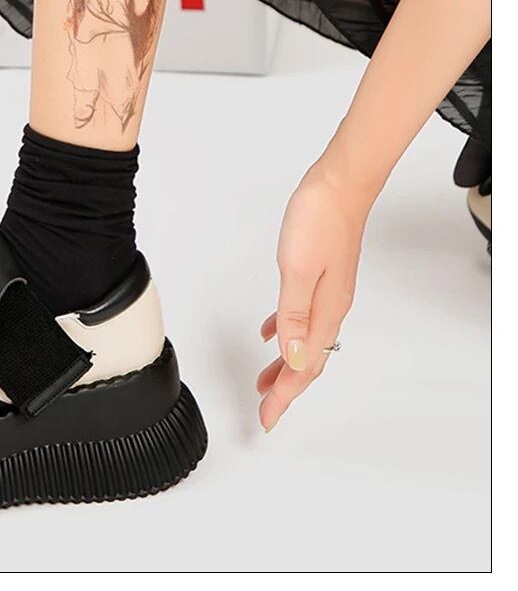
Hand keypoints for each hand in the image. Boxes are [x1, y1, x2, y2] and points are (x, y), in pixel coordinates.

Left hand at [257, 162, 372, 431]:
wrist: (339, 186)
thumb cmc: (318, 221)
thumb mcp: (296, 271)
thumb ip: (294, 317)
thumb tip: (294, 359)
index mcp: (325, 312)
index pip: (305, 368)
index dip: (285, 396)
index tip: (268, 418)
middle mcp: (331, 308)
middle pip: (308, 362)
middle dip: (286, 388)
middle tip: (266, 408)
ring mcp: (328, 293)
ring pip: (305, 341)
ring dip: (286, 364)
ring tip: (266, 379)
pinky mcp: (321, 277)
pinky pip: (303, 317)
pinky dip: (287, 332)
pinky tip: (272, 332)